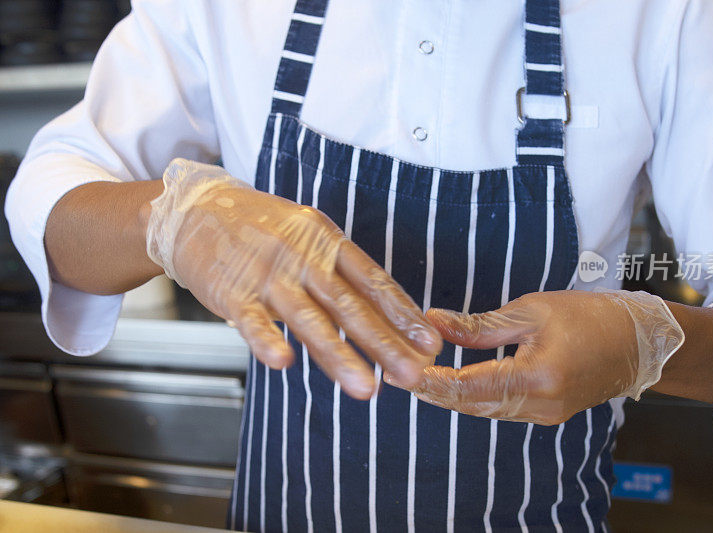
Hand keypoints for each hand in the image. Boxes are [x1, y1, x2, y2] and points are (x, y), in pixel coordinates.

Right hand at [146, 159, 441, 398]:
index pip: (374, 281)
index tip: (429, 343)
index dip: (403, 314)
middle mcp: (302, 257)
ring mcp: (268, 275)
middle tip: (412, 374)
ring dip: (339, 355)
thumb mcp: (309, 234)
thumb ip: (341, 272)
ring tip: (366, 388)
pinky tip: (285, 362)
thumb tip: (384, 312)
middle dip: (384, 343)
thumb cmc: (261, 229)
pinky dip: (267, 341)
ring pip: (309, 319)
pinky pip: (252, 321)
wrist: (195, 210)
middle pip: (350, 305)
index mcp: (326, 242)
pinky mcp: (232, 292)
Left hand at [386, 290, 683, 424]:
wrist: (640, 341)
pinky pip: (502, 409)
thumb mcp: (531, 311)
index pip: (469, 387)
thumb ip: (479, 325)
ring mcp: (546, 415)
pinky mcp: (549, 414)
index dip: (432, 381)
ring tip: (418, 379)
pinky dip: (475, 398)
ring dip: (452, 397)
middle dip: (435, 392)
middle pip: (473, 405)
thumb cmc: (591, 316)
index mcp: (537, 377)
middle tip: (399, 376)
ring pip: (485, 411)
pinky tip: (455, 384)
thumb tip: (433, 322)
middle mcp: (541, 405)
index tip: (402, 372)